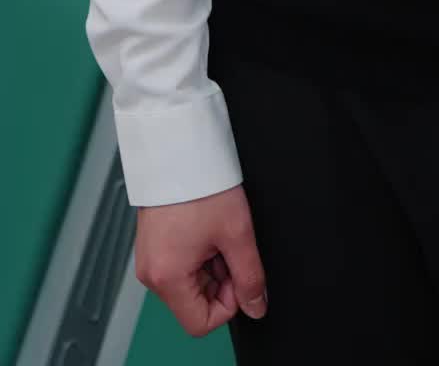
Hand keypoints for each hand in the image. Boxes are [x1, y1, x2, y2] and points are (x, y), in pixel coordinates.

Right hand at [135, 184, 267, 336]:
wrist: (177, 147)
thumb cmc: (201, 183)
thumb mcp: (237, 232)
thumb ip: (250, 276)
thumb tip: (257, 306)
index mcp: (167, 278)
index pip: (201, 323)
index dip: (229, 303)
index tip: (239, 272)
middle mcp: (151, 274)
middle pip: (195, 302)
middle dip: (220, 279)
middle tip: (228, 243)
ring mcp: (149, 259)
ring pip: (189, 282)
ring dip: (210, 263)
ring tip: (215, 229)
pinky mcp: (152, 245)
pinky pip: (179, 264)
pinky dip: (198, 252)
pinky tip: (204, 226)